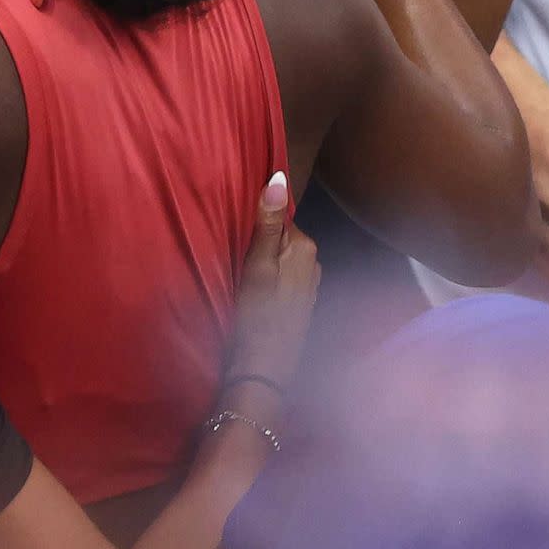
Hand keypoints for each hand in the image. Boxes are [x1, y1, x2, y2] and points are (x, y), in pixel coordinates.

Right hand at [226, 174, 319, 395]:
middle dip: (258, 243)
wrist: (264, 370)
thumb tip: (278, 178)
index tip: (236, 238)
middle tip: (235, 259)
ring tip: (241, 275)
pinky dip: (268, 278)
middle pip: (279, 237)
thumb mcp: (256, 265)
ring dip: (263, 262)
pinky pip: (282, 276)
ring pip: (279, 257)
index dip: (254, 225)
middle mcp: (313, 262)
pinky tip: (254, 292)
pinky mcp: (301, 301)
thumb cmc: (257, 315)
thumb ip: (267, 223)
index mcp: (304, 247)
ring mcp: (309, 283)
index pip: (277, 217)